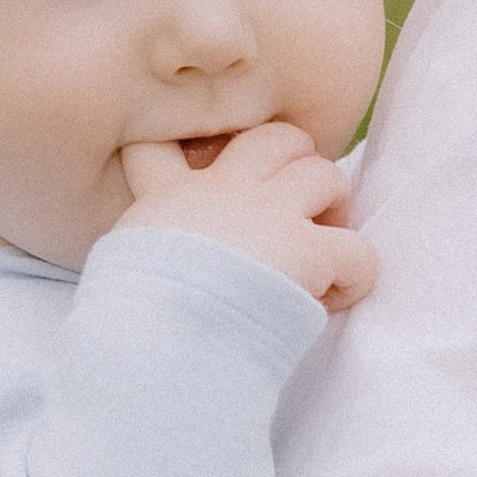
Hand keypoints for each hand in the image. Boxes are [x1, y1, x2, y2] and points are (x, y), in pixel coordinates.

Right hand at [117, 123, 376, 309]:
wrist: (159, 337)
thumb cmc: (131, 316)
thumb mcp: (119, 268)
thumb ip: (143, 251)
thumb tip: (148, 279)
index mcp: (169, 197)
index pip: (166, 144)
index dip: (187, 150)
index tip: (200, 170)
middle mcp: (222, 191)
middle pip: (275, 139)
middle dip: (296, 165)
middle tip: (296, 212)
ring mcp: (268, 214)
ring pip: (325, 175)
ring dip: (333, 210)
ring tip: (323, 252)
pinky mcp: (307, 252)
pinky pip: (357, 250)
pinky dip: (355, 275)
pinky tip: (333, 300)